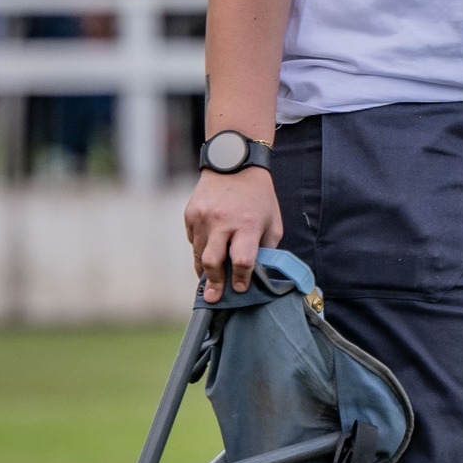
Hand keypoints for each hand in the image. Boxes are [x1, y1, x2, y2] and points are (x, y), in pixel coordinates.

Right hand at [184, 166, 280, 301]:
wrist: (234, 164)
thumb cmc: (259, 197)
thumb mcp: (272, 222)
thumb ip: (266, 248)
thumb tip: (258, 274)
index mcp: (247, 225)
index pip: (242, 261)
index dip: (240, 279)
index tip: (239, 289)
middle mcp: (223, 222)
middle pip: (212, 262)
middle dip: (213, 283)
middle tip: (213, 298)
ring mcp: (203, 218)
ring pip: (199, 254)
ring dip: (204, 269)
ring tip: (210, 280)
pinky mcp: (190, 214)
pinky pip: (193, 240)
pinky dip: (200, 248)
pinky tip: (210, 247)